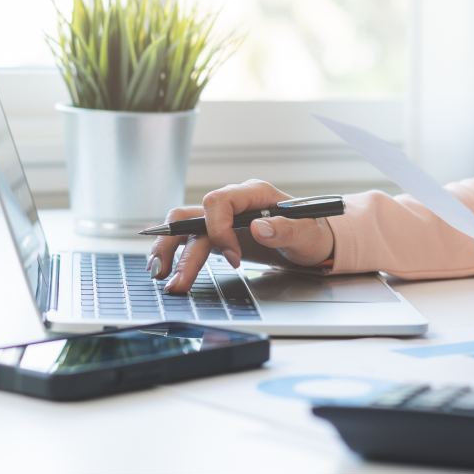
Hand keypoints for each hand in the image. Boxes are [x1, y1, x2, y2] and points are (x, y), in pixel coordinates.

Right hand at [148, 180, 334, 292]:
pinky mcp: (218, 234)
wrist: (311, 244)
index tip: (233, 259)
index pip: (220, 201)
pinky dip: (176, 253)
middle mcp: (234, 203)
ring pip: (185, 227)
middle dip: (181, 248)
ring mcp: (224, 218)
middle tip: (175, 279)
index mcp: (255, 194)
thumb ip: (287, 230)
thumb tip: (260, 227)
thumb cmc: (312, 235)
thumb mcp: (308, 235)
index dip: (219, 230)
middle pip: (194, 217)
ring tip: (161, 277)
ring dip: (170, 251)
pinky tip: (167, 270)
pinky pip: (190, 239)